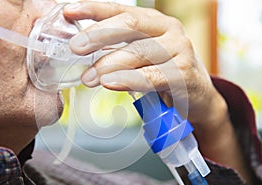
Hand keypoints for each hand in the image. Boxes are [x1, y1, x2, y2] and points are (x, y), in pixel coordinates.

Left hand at [64, 1, 251, 184]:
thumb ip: (117, 48)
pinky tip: (110, 83)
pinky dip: (128, 79)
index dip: (93, 9)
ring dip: (109, 64)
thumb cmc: (162, 71)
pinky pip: (152, 76)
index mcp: (153, 21)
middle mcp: (168, 29)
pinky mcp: (184, 74)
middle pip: (130, 25)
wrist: (196, 94)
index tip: (68, 12)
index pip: (121, 10)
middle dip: (98, 35)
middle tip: (75, 48)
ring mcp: (179, 50)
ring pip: (139, 52)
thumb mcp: (140, 54)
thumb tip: (81, 49)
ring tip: (88, 77)